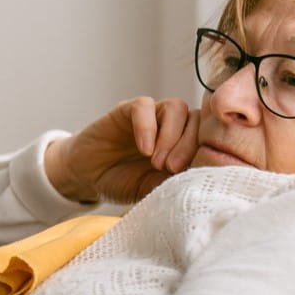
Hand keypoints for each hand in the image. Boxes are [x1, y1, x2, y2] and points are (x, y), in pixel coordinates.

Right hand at [44, 96, 200, 204]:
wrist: (86, 176)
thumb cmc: (121, 182)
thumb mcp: (151, 187)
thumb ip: (174, 180)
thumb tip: (201, 180)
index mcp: (184, 144)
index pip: (208, 137)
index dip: (205, 153)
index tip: (194, 176)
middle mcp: (172, 126)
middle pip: (196, 120)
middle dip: (188, 146)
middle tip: (172, 169)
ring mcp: (151, 116)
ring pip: (176, 108)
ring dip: (170, 136)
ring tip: (156, 162)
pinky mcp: (128, 110)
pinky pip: (144, 106)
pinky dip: (147, 127)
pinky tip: (143, 149)